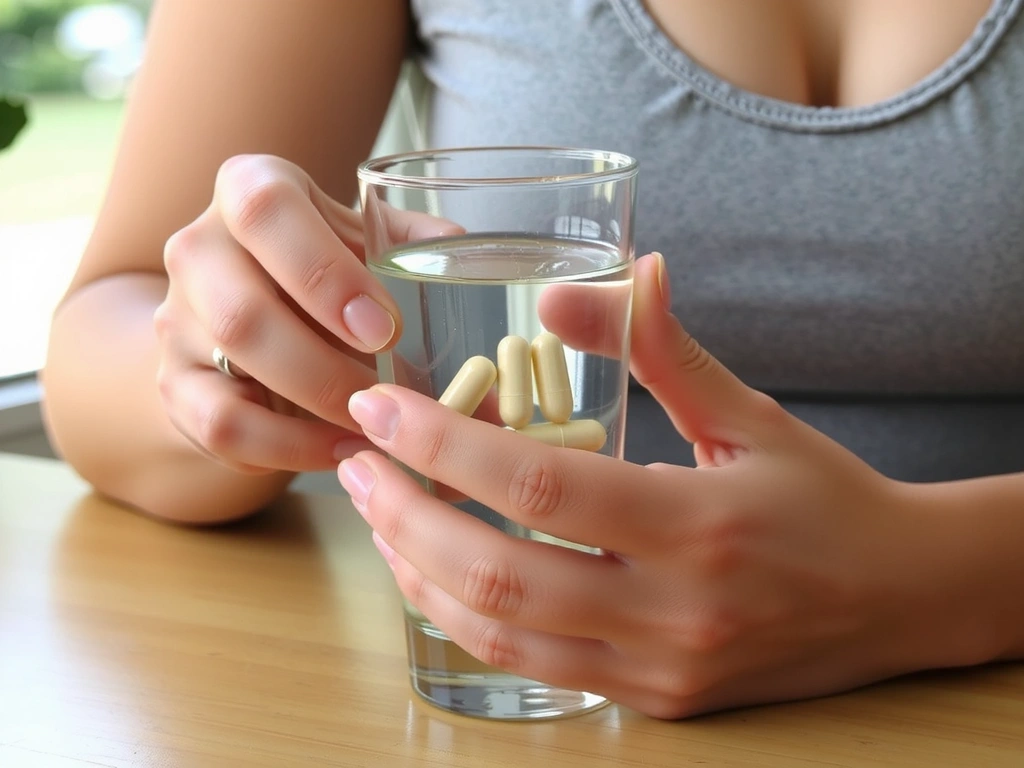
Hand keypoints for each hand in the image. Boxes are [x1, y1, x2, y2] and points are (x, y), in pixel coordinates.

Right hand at [154, 154, 451, 473]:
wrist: (242, 320)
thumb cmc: (320, 273)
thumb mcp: (362, 243)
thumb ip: (410, 244)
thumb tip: (463, 258)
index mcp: (250, 190)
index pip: (266, 210)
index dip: (325, 274)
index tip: (384, 328)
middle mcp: (199, 248)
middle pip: (243, 310)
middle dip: (324, 364)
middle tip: (385, 394)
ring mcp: (177, 319)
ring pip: (233, 373)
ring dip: (313, 408)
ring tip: (373, 428)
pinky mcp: (174, 384)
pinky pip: (222, 427)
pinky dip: (289, 448)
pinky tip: (341, 449)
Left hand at [336, 253, 970, 717]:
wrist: (898, 598)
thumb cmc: (825, 497)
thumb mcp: (750, 413)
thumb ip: (659, 348)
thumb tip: (575, 286)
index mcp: (704, 525)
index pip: (543, 488)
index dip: (447, 446)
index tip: (379, 409)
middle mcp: (677, 610)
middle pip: (501, 574)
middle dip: (406, 515)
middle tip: (357, 464)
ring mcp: (661, 667)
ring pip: (503, 633)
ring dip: (420, 572)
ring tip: (379, 513)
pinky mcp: (655, 698)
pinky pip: (534, 665)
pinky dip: (466, 618)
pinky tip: (434, 571)